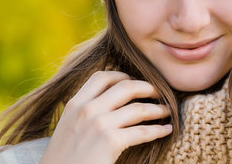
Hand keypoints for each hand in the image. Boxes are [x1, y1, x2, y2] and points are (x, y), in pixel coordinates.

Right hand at [40, 71, 172, 163]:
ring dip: (158, 109)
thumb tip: (108, 102)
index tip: (133, 81)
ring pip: (138, 109)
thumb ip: (84, 111)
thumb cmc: (64, 158)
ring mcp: (99, 125)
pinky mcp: (110, 142)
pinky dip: (158, 130)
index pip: (101, 77)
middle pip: (125, 86)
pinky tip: (166, 130)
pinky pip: (142, 131)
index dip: (122, 76)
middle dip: (147, 87)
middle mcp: (87, 110)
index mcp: (75, 103)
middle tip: (159, 92)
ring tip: (167, 111)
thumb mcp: (68, 126)